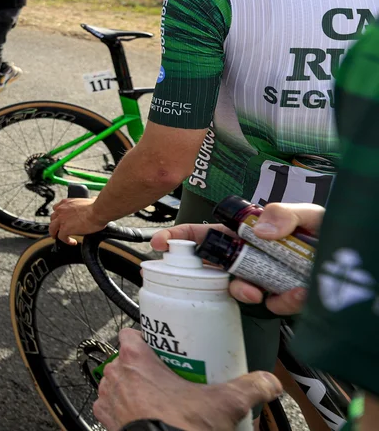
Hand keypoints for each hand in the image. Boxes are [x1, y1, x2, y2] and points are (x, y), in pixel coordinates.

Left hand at [48, 197, 106, 243]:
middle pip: (52, 219)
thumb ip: (87, 200)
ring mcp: (61, 219)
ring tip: (59, 238)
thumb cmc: (96, 206)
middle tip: (58, 230)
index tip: (61, 220)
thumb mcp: (88, 199)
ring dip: (55, 234)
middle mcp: (61, 210)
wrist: (98, 211)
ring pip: (52, 229)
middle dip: (55, 225)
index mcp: (66, 202)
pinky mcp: (65, 229)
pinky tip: (73, 242)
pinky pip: (61, 237)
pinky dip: (66, 241)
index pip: (56, 208)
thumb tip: (93, 200)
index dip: (58, 215)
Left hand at [93, 328, 280, 430]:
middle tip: (169, 376)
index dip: (146, 338)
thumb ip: (250, 387)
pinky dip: (125, 410)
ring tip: (159, 397)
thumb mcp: (224, 403)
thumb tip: (267, 382)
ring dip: (133, 388)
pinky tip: (145, 414)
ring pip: (118, 383)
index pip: (131, 334)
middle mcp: (116, 376)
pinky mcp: (107, 421)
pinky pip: (112, 408)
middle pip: (126, 360)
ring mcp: (108, 399)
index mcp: (135, 359)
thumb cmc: (180, 427)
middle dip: (145, 367)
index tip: (164, 346)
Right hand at [151, 201, 322, 314]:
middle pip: (213, 266)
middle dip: (209, 278)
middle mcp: (249, 257)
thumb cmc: (330, 233)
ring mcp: (263, 279)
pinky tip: (298, 294)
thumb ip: (284, 213)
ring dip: (244, 292)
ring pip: (238, 289)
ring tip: (260, 293)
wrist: (359, 267)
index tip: (159, 243)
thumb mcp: (309, 214)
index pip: (205, 233)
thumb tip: (258, 230)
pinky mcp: (281, 300)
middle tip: (232, 284)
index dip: (178, 237)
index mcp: (248, 232)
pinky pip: (272, 305)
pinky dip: (284, 301)